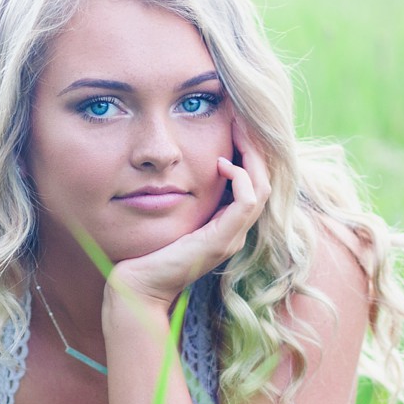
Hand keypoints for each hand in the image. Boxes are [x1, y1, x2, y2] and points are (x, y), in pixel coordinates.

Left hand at [104, 115, 271, 312]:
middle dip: (257, 147)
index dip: (251, 152)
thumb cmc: (148, 250)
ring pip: (262, 187)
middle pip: (265, 180)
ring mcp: (232, 237)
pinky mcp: (222, 241)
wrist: (138, 285)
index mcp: (227, 225)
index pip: (254, 182)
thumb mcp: (173, 215)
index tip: (237, 124)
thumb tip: (190, 164)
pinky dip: (241, 178)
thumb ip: (187, 196)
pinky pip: (247, 202)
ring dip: (253, 155)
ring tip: (239, 130)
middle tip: (244, 118)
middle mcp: (235, 231)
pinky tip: (221, 163)